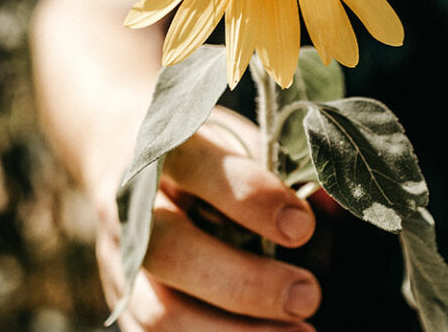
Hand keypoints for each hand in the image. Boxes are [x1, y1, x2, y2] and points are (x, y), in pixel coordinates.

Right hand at [93, 108, 319, 330]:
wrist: (118, 150)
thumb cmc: (195, 147)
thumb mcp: (230, 137)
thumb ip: (273, 167)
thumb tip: (330, 202)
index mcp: (160, 145)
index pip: (198, 169)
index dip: (249, 198)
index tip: (302, 225)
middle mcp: (128, 202)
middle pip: (172, 251)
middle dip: (245, 282)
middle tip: (307, 295)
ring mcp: (117, 255)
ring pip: (161, 310)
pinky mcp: (119, 297)